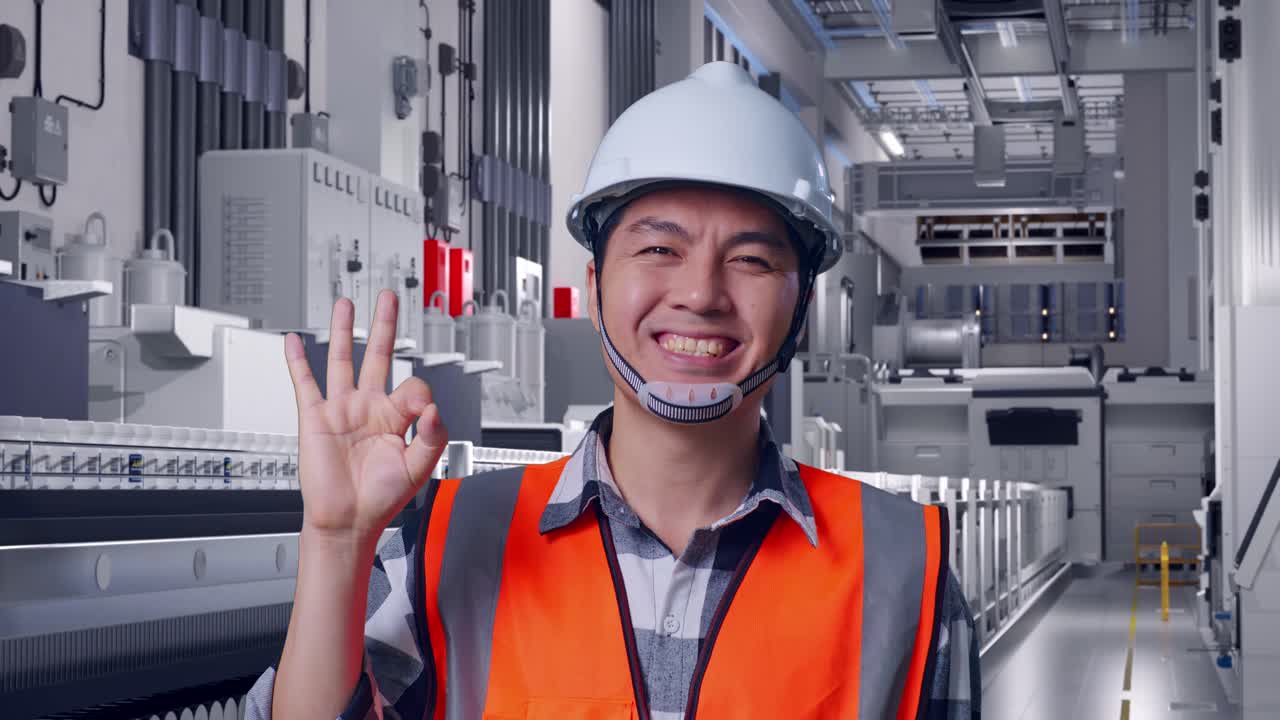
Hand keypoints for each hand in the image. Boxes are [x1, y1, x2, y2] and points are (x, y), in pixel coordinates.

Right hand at [282, 290, 447, 545]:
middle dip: (384, 325)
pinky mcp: (314, 418)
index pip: (412, 385)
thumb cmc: (382, 498)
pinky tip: (293, 340)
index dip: (420, 391)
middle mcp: (369, 407)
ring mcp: (341, 409)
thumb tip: (435, 407)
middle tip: (389, 298)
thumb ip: (433, 435)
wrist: (347, 521)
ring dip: (343, 331)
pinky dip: (297, 360)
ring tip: (345, 304)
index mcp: (396, 417)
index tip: (423, 408)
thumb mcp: (419, 467)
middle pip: (378, 355)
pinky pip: (304, 382)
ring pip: (341, 359)